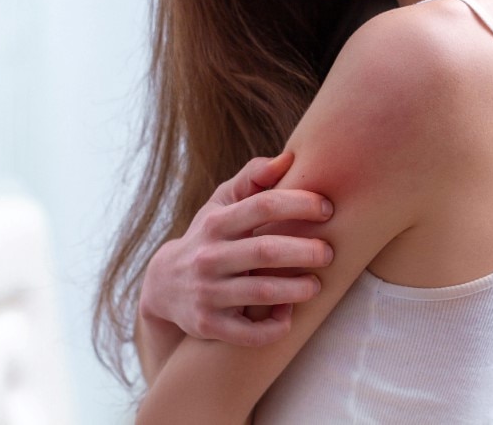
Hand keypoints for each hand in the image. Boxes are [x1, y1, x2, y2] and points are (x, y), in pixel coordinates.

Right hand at [139, 152, 334, 347]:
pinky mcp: (208, 325)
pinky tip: (288, 314)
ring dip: (297, 290)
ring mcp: (207, 292)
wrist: (164, 284)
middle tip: (328, 253)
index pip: (262, 206)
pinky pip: (250, 333)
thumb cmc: (210, 236)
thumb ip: (254, 178)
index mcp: (217, 222)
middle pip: (266, 251)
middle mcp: (209, 256)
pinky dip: (276, 326)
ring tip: (316, 285)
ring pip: (261, 292)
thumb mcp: (222, 203)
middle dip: (305, 251)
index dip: (299, 204)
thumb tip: (289, 158)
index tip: (327, 208)